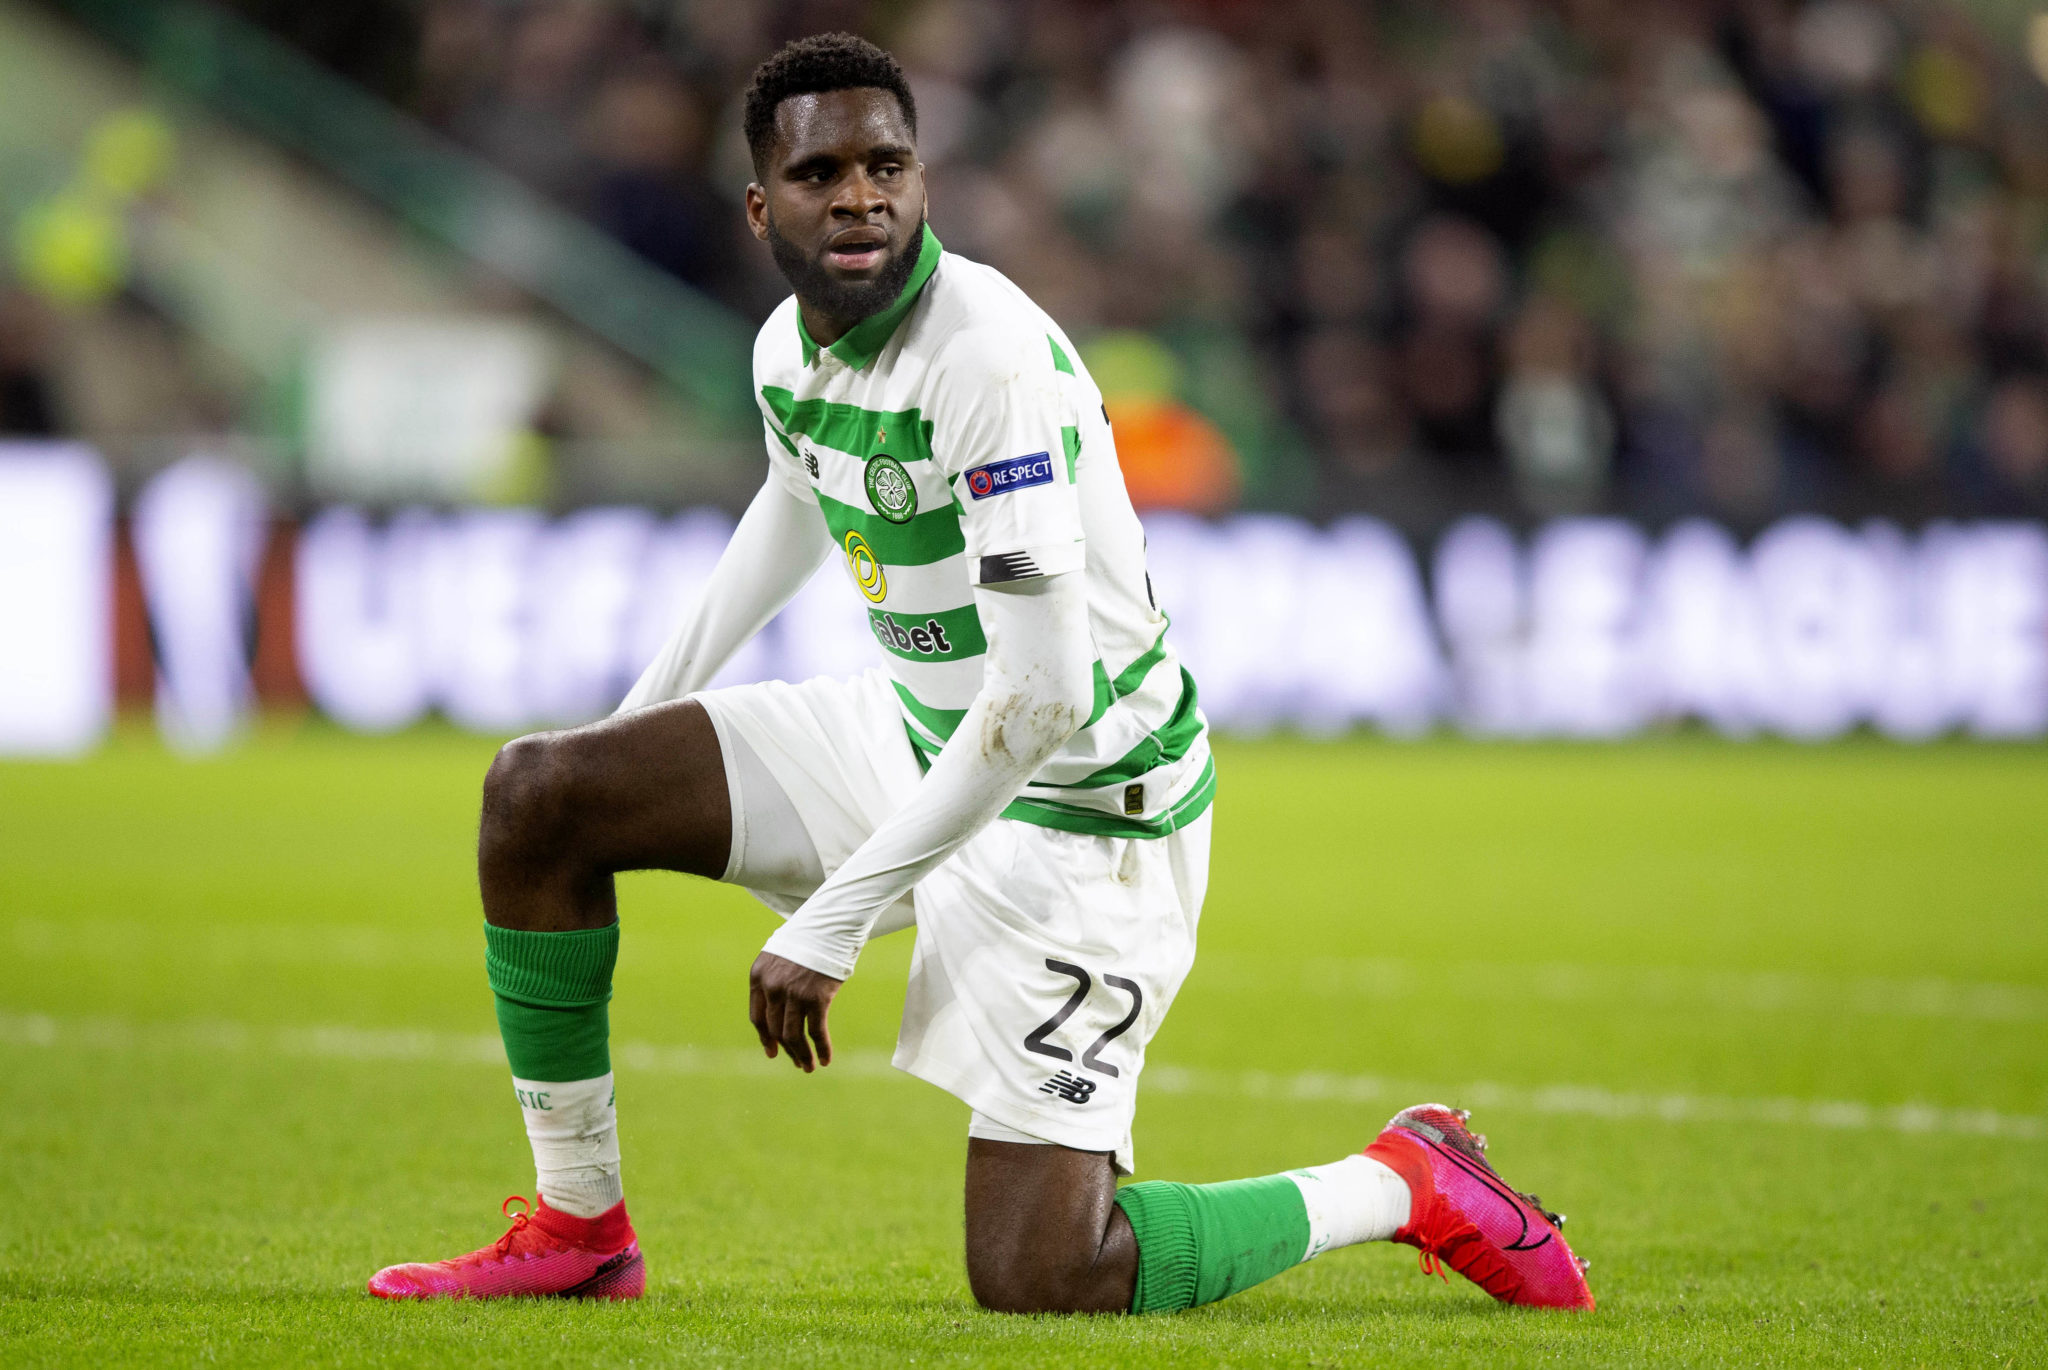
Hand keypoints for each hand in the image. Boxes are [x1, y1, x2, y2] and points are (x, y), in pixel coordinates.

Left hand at [748, 951, 840, 1071]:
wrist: (830, 924)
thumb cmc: (809, 939)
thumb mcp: (781, 956)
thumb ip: (775, 980)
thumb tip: (781, 1011)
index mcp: (758, 976)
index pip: (757, 1017)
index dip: (765, 1038)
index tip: (772, 1052)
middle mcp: (772, 987)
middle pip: (775, 1029)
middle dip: (786, 1050)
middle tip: (798, 1063)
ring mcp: (793, 994)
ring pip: (793, 1035)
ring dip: (801, 1055)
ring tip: (809, 1067)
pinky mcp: (816, 998)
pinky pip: (816, 1032)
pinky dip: (821, 1048)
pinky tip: (826, 1059)